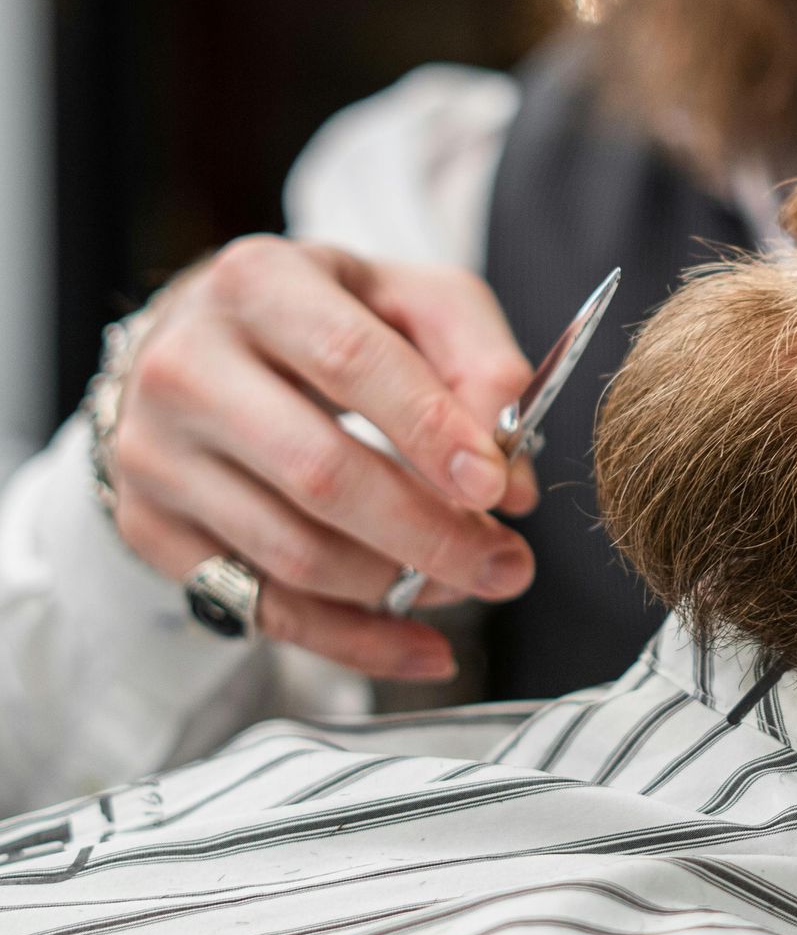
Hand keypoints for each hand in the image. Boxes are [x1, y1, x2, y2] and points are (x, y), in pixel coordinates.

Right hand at [111, 240, 539, 682]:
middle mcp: (185, 367)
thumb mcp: (410, 300)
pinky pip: (262, 607)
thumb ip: (479, 360)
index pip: (349, 362)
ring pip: (293, 552)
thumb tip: (512, 473)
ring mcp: (155, 455)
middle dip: (430, 533)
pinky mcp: (147, 528)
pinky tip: (422, 649)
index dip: (430, 430)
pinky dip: (353, 642)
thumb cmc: (326, 321)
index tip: (497, 487)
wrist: (199, 346)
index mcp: (256, 285)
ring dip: (400, 588)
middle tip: (509, 566)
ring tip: (472, 584)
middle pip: (319, 472)